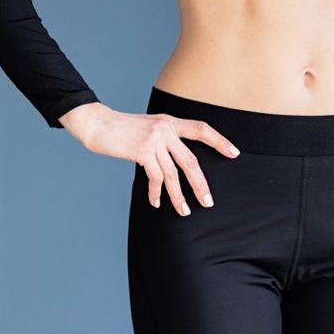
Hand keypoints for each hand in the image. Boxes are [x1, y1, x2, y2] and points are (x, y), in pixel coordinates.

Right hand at [58, 101, 237, 214]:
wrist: (98, 123)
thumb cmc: (123, 129)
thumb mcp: (149, 127)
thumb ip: (166, 138)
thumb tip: (180, 162)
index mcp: (170, 121)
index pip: (201, 129)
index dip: (219, 141)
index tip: (235, 154)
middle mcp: (166, 129)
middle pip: (191, 161)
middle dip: (200, 184)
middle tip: (208, 203)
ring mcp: (154, 140)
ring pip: (173, 174)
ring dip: (178, 196)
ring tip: (184, 211)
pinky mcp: (142, 151)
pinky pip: (155, 178)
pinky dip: (156, 193)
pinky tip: (156, 203)